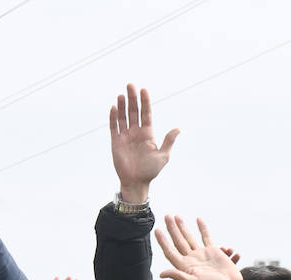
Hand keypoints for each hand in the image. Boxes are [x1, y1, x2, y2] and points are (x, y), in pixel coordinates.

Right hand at [110, 84, 178, 203]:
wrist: (136, 182)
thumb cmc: (150, 171)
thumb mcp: (163, 156)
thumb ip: (168, 141)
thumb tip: (178, 129)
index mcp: (148, 134)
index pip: (146, 113)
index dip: (145, 102)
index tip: (144, 90)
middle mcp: (136, 132)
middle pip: (133, 111)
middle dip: (132, 99)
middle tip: (130, 85)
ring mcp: (125, 136)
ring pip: (123, 117)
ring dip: (122, 105)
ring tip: (122, 94)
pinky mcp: (116, 142)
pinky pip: (114, 127)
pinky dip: (113, 117)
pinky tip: (114, 107)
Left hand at [155, 215, 244, 279]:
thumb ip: (178, 276)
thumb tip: (161, 274)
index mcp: (184, 267)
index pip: (170, 251)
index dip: (163, 241)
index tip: (157, 230)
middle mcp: (191, 260)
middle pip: (178, 241)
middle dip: (172, 229)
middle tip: (166, 216)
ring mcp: (201, 255)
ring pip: (189, 238)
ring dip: (182, 227)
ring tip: (176, 216)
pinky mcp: (213, 251)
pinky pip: (206, 237)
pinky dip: (202, 228)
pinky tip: (198, 219)